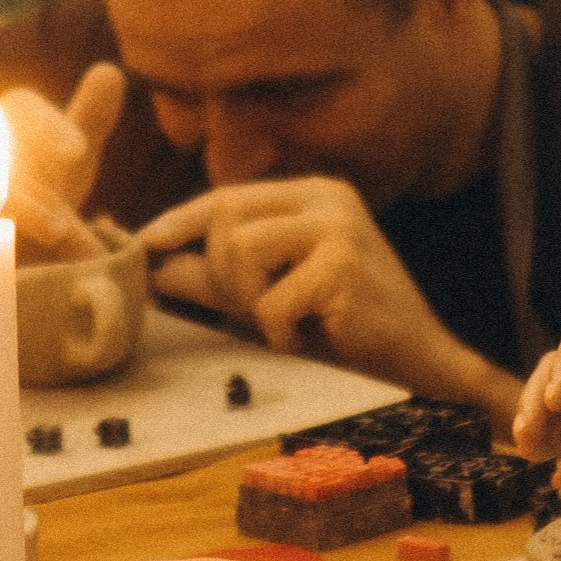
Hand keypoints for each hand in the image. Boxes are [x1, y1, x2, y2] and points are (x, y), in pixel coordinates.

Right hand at [0, 65, 125, 249]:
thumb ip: (88, 121)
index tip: (77, 150)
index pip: (20, 108)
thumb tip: (110, 69)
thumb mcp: (67, 168)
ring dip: (3, 210)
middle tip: (62, 230)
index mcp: (10, 133)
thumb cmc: (37, 202)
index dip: (47, 124)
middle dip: (30, 195)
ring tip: (42, 237)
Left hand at [138, 176, 510, 413]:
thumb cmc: (341, 331)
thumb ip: (215, 278)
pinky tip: (316, 338)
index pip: (227, 196)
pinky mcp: (344, 266)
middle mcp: (328, 198)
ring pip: (240, 251)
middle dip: (222, 273)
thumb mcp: (268, 296)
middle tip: (254, 309)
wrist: (416, 366)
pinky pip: (271, 301)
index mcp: (313, 194)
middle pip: (226, 217)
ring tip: (289, 322)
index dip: (181, 221)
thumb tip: (155, 266)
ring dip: (253, 303)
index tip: (144, 243)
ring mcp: (339, 227)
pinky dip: (282, 333)